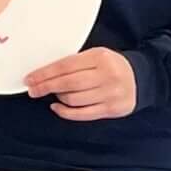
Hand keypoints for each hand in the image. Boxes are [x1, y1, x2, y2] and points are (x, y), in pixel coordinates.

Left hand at [24, 47, 138, 120]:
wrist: (140, 79)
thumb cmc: (111, 66)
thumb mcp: (96, 56)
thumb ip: (74, 63)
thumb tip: (44, 74)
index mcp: (100, 57)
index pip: (66, 65)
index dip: (45, 73)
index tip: (30, 78)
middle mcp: (107, 75)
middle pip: (68, 83)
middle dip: (46, 87)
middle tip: (33, 89)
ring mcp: (110, 93)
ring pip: (74, 99)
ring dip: (58, 97)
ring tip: (52, 93)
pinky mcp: (112, 109)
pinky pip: (82, 114)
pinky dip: (66, 112)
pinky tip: (57, 107)